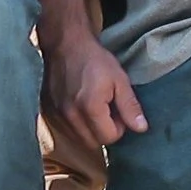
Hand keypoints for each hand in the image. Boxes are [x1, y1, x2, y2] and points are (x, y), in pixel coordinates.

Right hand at [44, 29, 145, 151]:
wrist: (66, 45)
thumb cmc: (95, 60)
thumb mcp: (120, 79)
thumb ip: (130, 106)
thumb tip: (141, 128)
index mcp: (90, 108)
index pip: (109, 138)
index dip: (119, 127)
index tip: (119, 110)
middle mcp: (70, 116)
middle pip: (93, 143)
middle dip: (105, 132)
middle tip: (109, 110)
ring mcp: (57, 116)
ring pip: (79, 139)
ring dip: (90, 130)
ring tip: (96, 107)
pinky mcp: (48, 113)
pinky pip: (67, 130)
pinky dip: (77, 125)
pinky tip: (82, 107)